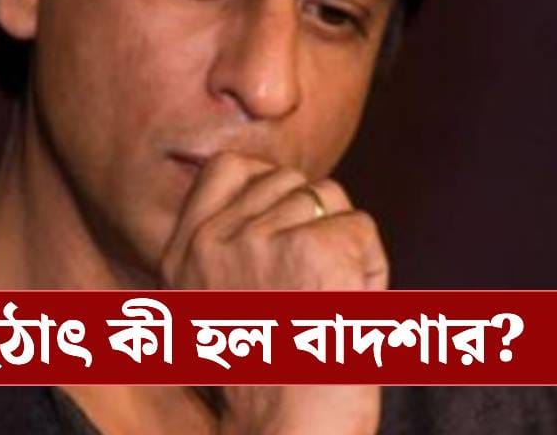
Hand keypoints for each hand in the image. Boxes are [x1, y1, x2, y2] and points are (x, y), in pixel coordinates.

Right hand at [159, 152, 388, 434]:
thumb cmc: (270, 387)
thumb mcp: (216, 310)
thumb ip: (230, 248)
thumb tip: (283, 190)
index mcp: (184, 254)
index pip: (227, 168)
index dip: (269, 184)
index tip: (287, 227)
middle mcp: (216, 240)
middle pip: (290, 181)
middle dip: (314, 223)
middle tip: (311, 292)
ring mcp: (264, 240)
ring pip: (330, 199)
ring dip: (345, 246)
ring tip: (330, 306)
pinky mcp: (317, 250)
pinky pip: (361, 226)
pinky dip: (371, 266)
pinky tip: (351, 311)